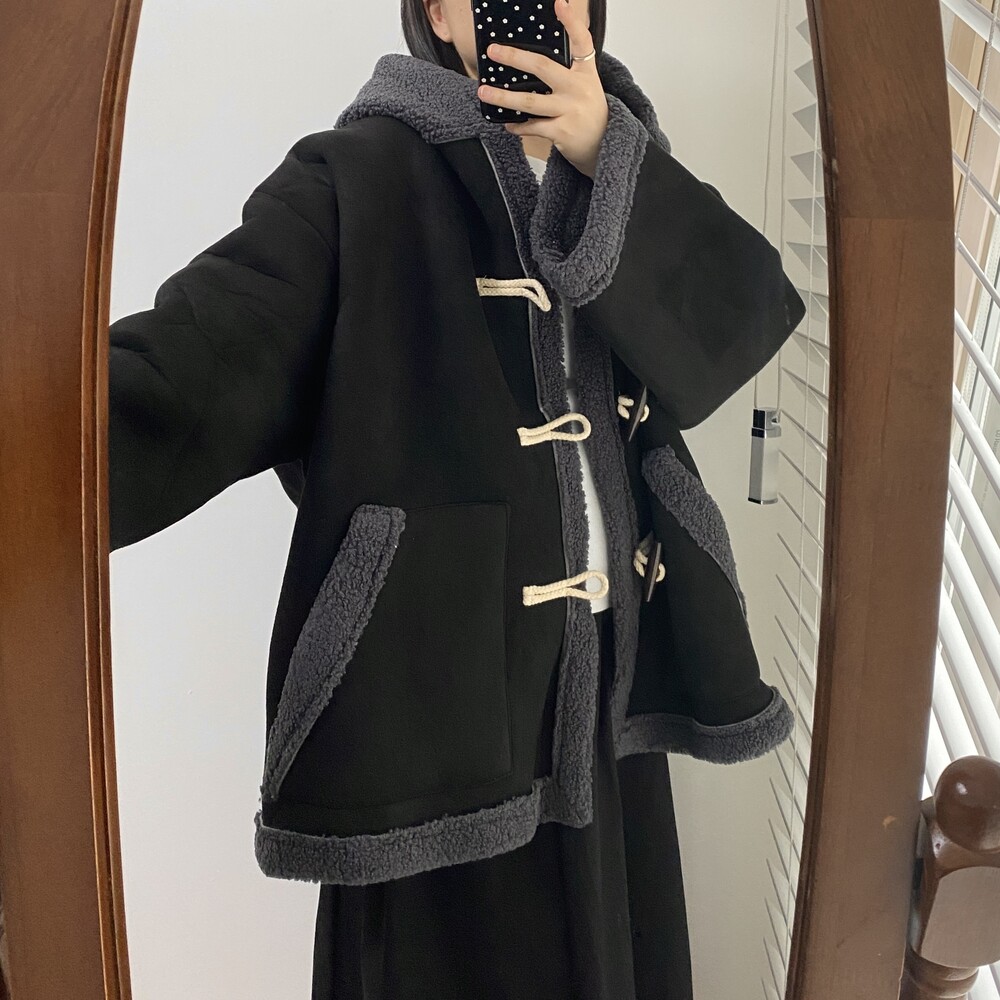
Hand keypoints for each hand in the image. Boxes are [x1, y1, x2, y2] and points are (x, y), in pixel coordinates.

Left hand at [477, 0, 608, 179]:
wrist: (604, 146)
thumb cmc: (588, 114)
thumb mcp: (584, 87)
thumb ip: (565, 73)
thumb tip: (529, 63)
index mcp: (585, 73)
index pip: (581, 42)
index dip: (571, 22)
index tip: (559, 4)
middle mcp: (579, 89)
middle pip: (543, 67)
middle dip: (515, 57)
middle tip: (493, 51)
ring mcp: (570, 110)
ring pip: (530, 101)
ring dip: (504, 98)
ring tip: (484, 93)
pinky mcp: (563, 132)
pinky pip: (533, 127)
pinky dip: (517, 126)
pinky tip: (507, 123)